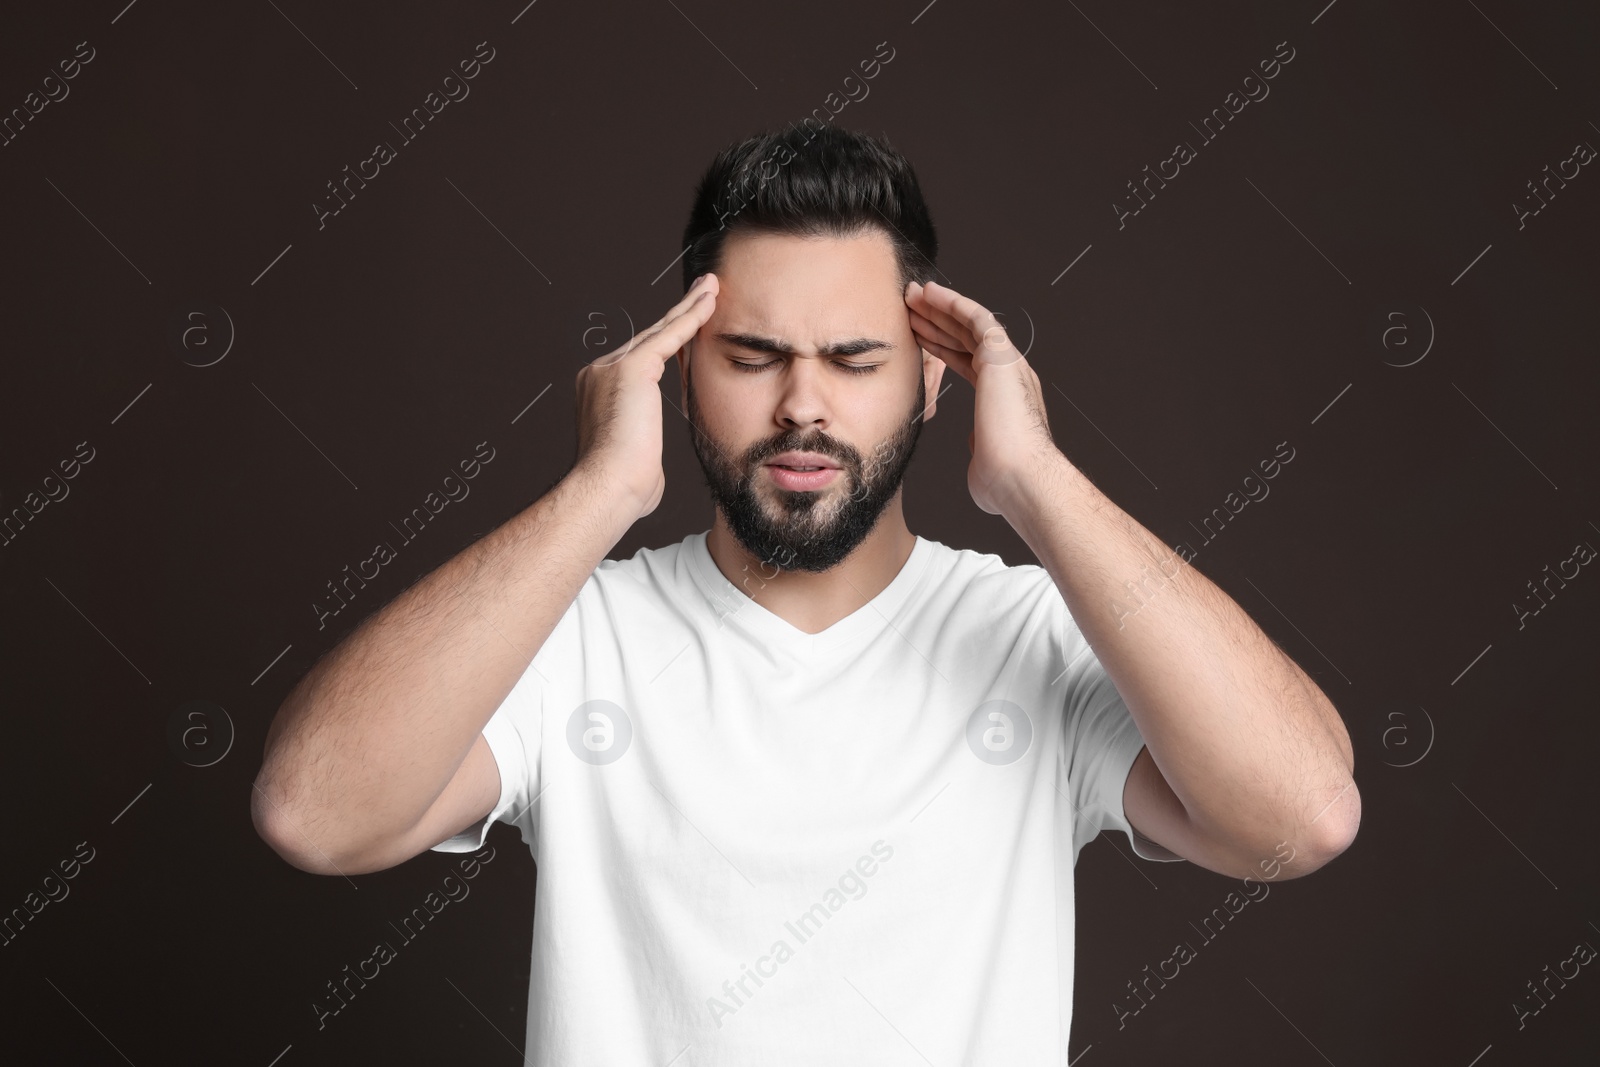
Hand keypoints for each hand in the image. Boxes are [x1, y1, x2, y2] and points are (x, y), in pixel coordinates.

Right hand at [573, 272, 718, 521]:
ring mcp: (612, 366)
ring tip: (712, 287)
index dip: (669, 340)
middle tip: (705, 291)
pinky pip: (670, 335)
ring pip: (661, 330)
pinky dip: (693, 317)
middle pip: (650, 337)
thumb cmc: (624, 488)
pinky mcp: (630, 367)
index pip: (642, 358)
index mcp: (598, 392)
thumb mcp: (635, 463)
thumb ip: (641, 450)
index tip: (688, 326)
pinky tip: (711, 301)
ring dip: (690, 306)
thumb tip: (648, 469)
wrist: (608, 489)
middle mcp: (600, 372)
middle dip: (680, 314)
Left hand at [904, 279, 1056, 515]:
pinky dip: (953, 303)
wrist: (1020, 479)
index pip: (968, 361)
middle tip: (911, 305)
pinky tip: (931, 293)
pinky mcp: (1003, 356)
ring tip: (914, 294)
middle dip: (937, 320)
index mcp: (1003, 396)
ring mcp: (1008, 363)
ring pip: (970, 324)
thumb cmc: (1003, 481)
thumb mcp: (982, 458)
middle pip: (966, 338)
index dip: (941, 346)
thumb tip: (974, 443)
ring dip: (941, 307)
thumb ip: (977, 444)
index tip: (919, 335)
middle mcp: (1009, 374)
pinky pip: (976, 318)